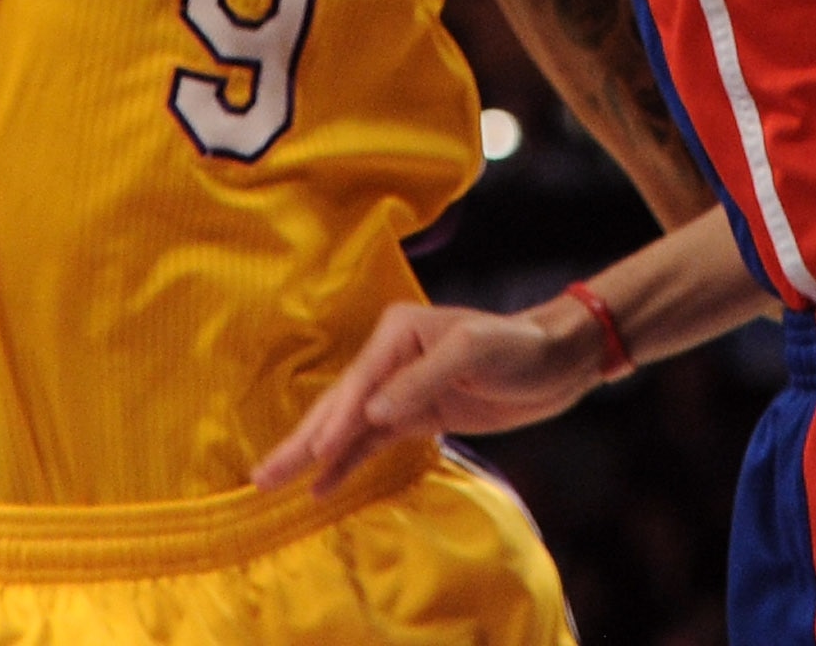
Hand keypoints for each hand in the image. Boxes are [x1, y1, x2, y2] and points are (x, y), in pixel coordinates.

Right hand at [250, 300, 601, 496]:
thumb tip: (375, 412)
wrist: (555, 362)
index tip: (314, 453)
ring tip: (271, 482)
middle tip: (261, 476)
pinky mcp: (413, 415)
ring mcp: (398, 389)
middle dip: (300, 441)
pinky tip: (320, 486)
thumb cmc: (518, 347)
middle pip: (338, 404)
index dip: (336, 420)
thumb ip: (422, 379)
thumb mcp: (475, 351)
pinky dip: (345, 464)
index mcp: (398, 330)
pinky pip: (371, 443)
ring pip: (347, 427)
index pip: (359, 381)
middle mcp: (389, 357)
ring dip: (311, 455)